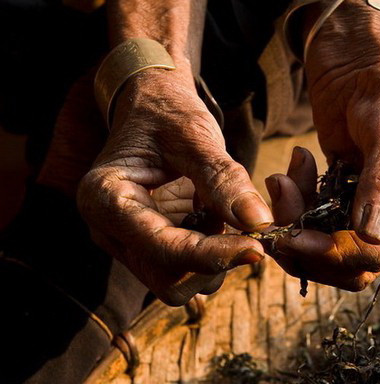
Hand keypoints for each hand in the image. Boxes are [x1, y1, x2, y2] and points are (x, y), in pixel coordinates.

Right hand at [77, 68, 272, 304]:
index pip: (163, 250)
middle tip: (242, 225)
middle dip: (212, 263)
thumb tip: (261, 222)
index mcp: (105, 199)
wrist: (152, 108)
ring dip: (214, 258)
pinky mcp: (150, 246)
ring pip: (180, 283)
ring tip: (216, 209)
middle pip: (168, 281)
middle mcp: (110, 231)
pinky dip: (211, 252)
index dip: (213, 255)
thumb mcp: (195, 136)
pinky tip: (211, 216)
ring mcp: (129, 243)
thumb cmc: (168, 114)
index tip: (256, 247)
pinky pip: (187, 269)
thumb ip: (224, 179)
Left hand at [264, 0, 379, 290]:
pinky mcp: (339, 200)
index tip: (293, 237)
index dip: (335, 252)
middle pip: (349, 263)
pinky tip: (294, 166)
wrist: (356, 59)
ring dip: (295, 219)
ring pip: (323, 248)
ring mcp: (367, 210)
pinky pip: (310, 222)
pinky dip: (293, 204)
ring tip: (285, 175)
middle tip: (282, 196)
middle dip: (307, 242)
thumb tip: (374, 237)